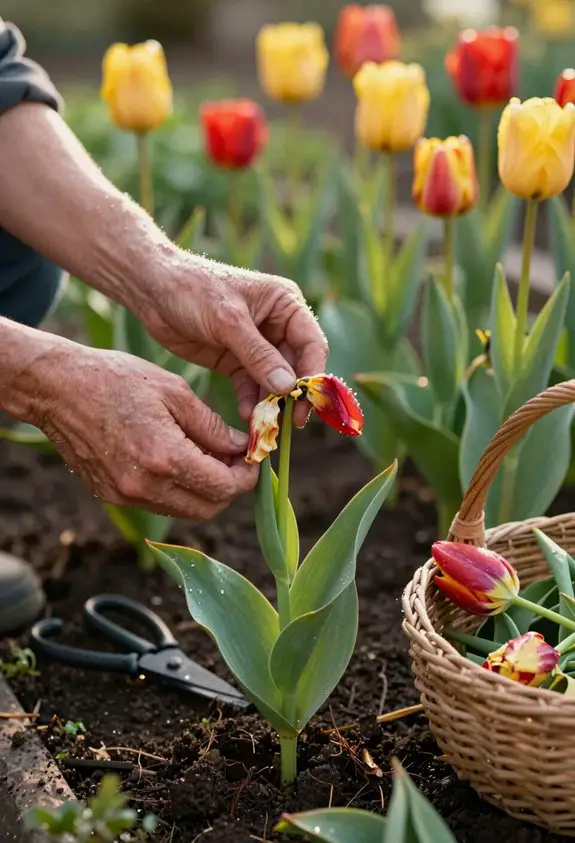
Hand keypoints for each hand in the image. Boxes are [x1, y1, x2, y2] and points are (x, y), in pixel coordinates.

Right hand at [31, 343, 257, 519]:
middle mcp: (144, 486)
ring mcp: (125, 495)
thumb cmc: (115, 379)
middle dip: (229, 488)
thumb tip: (241, 447)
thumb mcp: (174, 392)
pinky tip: (178, 461)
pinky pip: (158, 504)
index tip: (253, 459)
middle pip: (208, 509)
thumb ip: (212, 426)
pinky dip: (177, 490)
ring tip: (208, 457)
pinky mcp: (110, 495)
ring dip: (204, 491)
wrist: (55, 388)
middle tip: (235, 460)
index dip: (246, 476)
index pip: (223, 487)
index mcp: (164, 457)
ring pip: (184, 510)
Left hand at [139, 253, 328, 425]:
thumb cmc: (193, 290)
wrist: (152, 290)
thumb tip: (288, 387)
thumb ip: (258, 355)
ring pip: (275, 381)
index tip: (306, 403)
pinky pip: (252, 386)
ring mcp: (257, 345)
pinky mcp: (236, 361)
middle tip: (289, 424)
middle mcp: (277, 325)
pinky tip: (247, 416)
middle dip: (292, 396)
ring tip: (265, 424)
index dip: (312, 376)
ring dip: (271, 403)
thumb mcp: (228, 321)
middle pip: (296, 367)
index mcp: (285, 304)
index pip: (312, 344)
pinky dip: (251, 402)